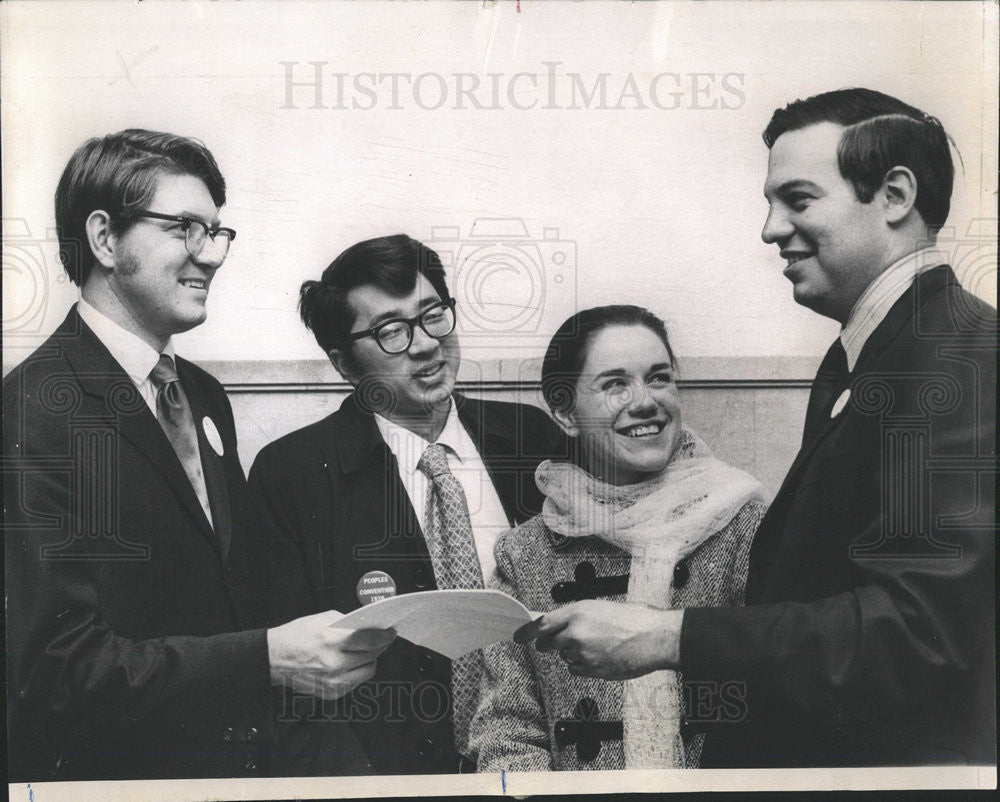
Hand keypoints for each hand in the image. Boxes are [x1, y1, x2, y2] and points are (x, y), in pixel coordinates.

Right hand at [267, 610, 395, 699]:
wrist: (275, 658)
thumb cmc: (297, 636)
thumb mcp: (323, 619)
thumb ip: (349, 623)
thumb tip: (370, 626)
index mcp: (332, 641)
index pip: (370, 640)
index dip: (385, 636)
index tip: (390, 632)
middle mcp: (335, 664)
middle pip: (372, 655)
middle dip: (379, 645)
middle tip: (380, 638)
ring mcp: (334, 681)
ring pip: (368, 670)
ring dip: (370, 659)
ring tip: (362, 651)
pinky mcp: (332, 693)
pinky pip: (356, 681)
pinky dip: (357, 671)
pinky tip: (349, 662)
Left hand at [513, 600, 682, 678]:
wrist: (655, 637)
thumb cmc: (635, 620)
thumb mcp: (600, 608)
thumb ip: (576, 616)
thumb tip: (558, 623)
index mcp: (578, 611)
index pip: (542, 623)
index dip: (526, 631)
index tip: (518, 635)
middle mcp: (576, 631)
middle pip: (548, 642)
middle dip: (547, 644)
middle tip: (551, 643)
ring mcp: (583, 653)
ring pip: (565, 656)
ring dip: (573, 653)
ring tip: (597, 646)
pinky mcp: (592, 669)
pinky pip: (576, 670)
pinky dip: (583, 666)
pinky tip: (599, 657)